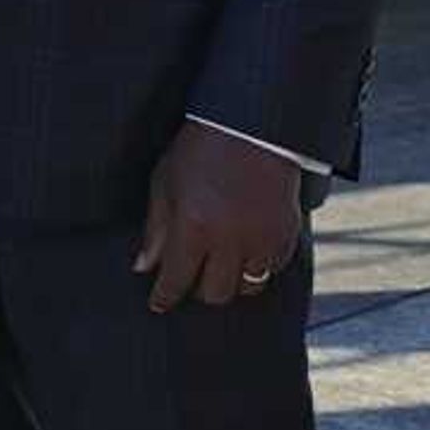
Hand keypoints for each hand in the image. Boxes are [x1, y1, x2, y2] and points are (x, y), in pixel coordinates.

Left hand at [134, 121, 307, 312]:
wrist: (251, 125)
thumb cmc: (199, 150)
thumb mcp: (166, 182)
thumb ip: (156, 229)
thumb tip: (143, 268)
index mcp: (194, 226)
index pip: (177, 280)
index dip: (165, 297)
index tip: (159, 303)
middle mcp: (230, 239)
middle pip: (214, 293)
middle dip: (199, 288)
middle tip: (192, 276)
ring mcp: (263, 238)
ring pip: (247, 287)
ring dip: (231, 280)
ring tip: (220, 264)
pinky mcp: (287, 233)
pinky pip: (273, 269)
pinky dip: (258, 266)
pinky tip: (246, 251)